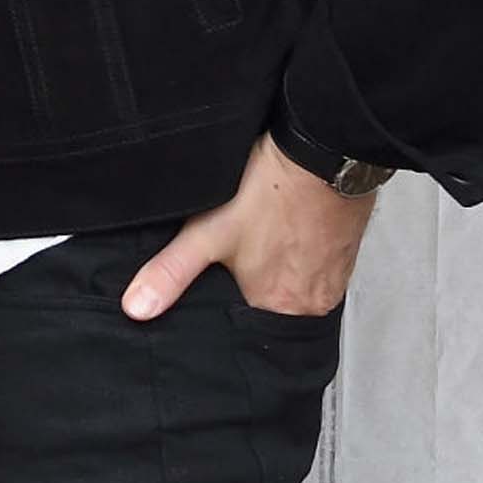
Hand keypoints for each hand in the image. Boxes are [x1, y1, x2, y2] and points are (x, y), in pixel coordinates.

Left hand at [121, 132, 372, 320]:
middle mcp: (313, 301)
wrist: (324, 151)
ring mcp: (334, 277)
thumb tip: (137, 307)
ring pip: (298, 288)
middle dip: (254, 294)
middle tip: (241, 269)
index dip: (231, 313)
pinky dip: (301, 258)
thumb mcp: (208, 232)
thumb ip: (172, 272)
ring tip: (264, 251)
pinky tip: (287, 237)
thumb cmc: (275, 191)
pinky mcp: (345, 253)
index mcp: (280, 306)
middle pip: (274, 310)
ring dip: (280, 275)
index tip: (224, 296)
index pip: (249, 331)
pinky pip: (319, 268)